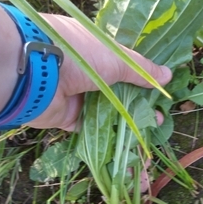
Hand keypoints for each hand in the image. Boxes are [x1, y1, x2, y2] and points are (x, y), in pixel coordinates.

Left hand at [26, 14, 171, 130]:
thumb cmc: (78, 54)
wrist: (35, 71)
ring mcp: (78, 96)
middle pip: (120, 95)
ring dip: (127, 127)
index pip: (127, 70)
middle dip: (140, 110)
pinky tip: (125, 149)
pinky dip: (108, 140)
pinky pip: (92, 130)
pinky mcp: (69, 118)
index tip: (160, 98)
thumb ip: (142, 70)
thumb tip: (167, 76)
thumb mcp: (117, 57)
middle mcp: (88, 75)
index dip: (144, 85)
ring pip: (107, 115)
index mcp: (98, 54)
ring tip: (146, 138)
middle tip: (157, 123)